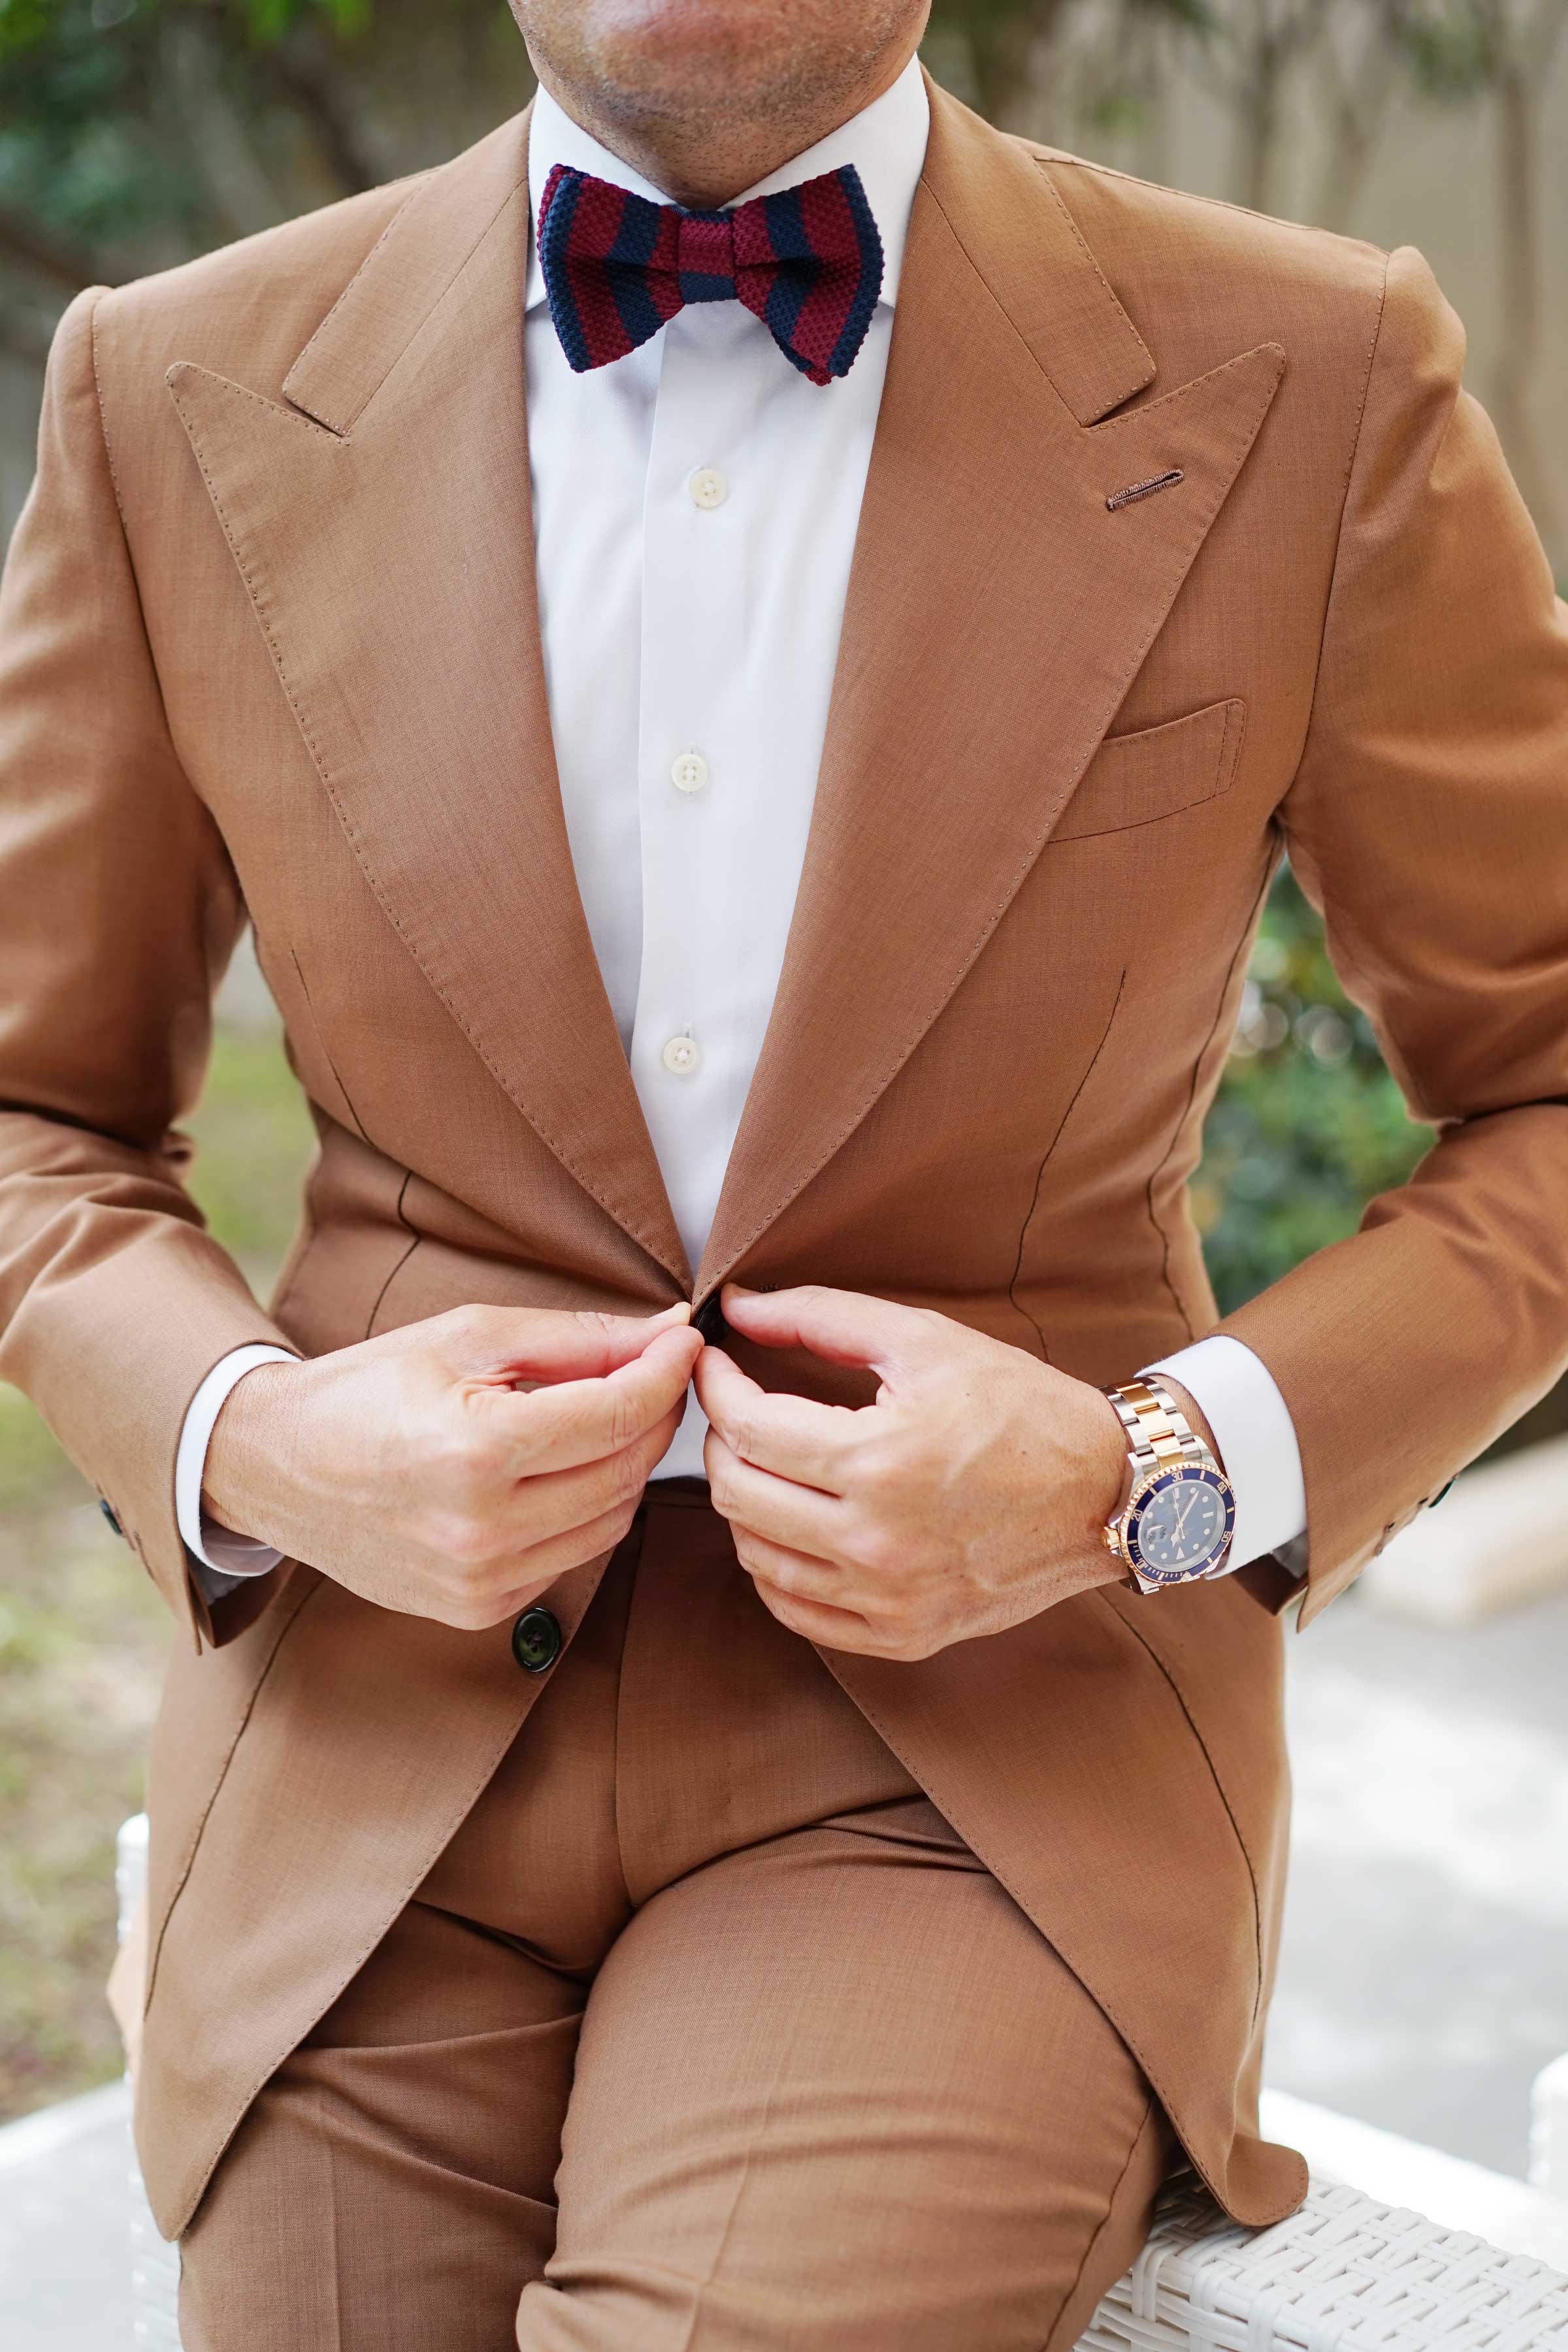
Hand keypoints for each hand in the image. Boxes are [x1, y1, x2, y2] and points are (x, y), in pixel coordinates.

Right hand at [204, 1302, 701, 1628]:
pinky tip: (558, 1471)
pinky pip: (574, 1556)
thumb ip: (576, 1338)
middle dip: (656, 1415)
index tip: (684, 1340)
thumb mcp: (466, 1337)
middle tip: (654, 1371)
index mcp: (477, 1451)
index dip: (667, 1372)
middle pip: (627, 1470)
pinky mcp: (478, 1609)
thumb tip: (667, 1332)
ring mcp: (481, 1581)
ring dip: (628, 1465)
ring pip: (613, 1520)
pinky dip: (586, 1509)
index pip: (618, 1414)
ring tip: (606, 1416)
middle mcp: (482, 1529)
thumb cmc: (369, 1387)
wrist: (276, 1468)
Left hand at [694, 1284, 1129, 1660]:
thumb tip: (736, 1307)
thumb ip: (820, 1316)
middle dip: (720, 1440)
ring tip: (769, 1462)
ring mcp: (888, 1599)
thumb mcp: (924, 1341)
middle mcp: (877, 1543)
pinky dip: (775, 1566)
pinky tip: (791, 1524)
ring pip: (755, 1556)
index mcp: (880, 1462)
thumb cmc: (1019, 1406)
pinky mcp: (902, 1635)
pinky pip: (797, 1610)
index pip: (746, 1427)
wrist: (1106, 1490)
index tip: (715, 1361)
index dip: (716, 1385)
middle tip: (741, 1407)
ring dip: (744, 1502)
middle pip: (737, 1494)